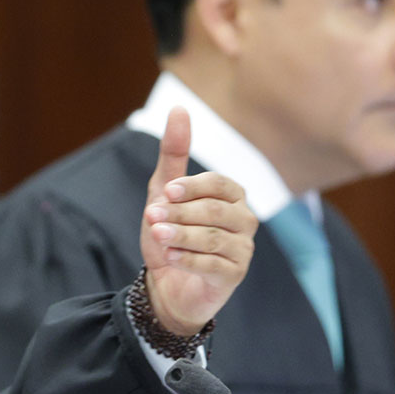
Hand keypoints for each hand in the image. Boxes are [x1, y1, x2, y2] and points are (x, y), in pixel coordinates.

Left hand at [139, 107, 257, 333]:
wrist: (165, 285)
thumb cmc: (169, 233)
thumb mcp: (164, 192)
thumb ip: (174, 153)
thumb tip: (179, 108)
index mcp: (232, 196)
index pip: (220, 184)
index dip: (193, 186)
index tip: (167, 190)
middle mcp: (244, 220)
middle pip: (216, 211)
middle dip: (180, 213)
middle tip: (151, 215)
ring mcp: (242, 250)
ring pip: (213, 238)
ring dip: (180, 235)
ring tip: (157, 235)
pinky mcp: (233, 276)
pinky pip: (212, 265)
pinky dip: (187, 259)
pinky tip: (169, 257)